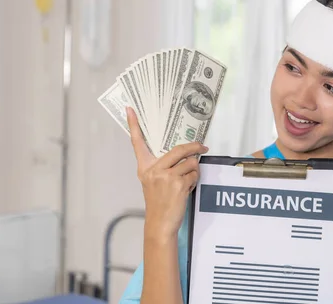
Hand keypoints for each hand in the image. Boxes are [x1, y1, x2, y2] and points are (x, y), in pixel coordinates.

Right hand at [126, 107, 208, 238]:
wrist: (160, 223)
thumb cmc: (158, 203)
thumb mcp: (152, 182)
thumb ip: (162, 167)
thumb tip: (184, 155)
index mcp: (145, 167)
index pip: (137, 143)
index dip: (133, 124)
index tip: (129, 109)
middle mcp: (153, 169)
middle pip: (179, 149)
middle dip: (195, 148)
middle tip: (202, 148)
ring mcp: (166, 176)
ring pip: (191, 163)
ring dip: (194, 171)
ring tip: (186, 182)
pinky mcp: (179, 184)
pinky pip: (194, 174)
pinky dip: (194, 180)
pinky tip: (186, 189)